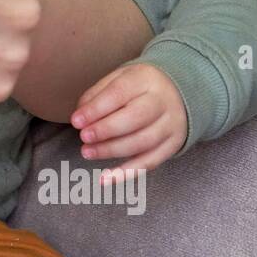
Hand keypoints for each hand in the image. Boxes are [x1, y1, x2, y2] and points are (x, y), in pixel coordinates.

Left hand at [70, 63, 187, 181]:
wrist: (179, 93)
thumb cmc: (139, 87)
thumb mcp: (119, 78)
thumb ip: (97, 94)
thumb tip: (80, 116)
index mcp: (145, 79)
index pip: (119, 93)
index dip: (96, 109)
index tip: (76, 121)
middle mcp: (163, 102)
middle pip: (135, 118)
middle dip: (105, 130)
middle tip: (84, 137)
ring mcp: (171, 125)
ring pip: (142, 142)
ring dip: (112, 151)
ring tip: (88, 152)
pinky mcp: (173, 145)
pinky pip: (150, 162)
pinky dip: (127, 173)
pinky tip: (106, 178)